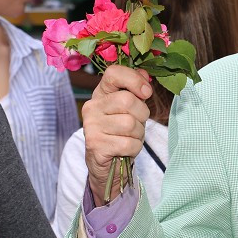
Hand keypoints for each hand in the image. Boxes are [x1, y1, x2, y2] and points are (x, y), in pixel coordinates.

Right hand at [82, 64, 151, 205]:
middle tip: (137, 123)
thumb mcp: (130, 109)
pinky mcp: (96, 145)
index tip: (146, 92)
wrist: (106, 164)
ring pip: (130, 123)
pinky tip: (126, 149)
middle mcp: (92, 107)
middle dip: (142, 114)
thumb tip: (145, 74)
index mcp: (100, 93)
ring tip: (130, 137)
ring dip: (138, 134)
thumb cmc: (121, 132)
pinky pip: (129, 143)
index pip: (113, 73)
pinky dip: (134, 148)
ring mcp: (91, 127)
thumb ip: (136, 91)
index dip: (134, 80)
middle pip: (127, 101)